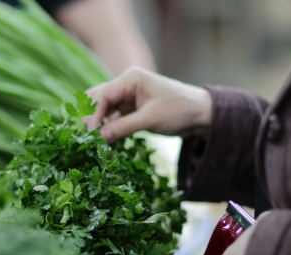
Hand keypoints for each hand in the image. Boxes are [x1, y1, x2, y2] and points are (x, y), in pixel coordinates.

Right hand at [82, 66, 212, 142]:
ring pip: (104, 108)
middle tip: (90, 137)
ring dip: (100, 122)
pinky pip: (113, 116)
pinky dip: (109, 126)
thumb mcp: (150, 119)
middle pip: (99, 98)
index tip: (91, 133)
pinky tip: (107, 138)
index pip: (103, 95)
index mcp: (131, 78)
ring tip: (97, 140)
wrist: (200, 114)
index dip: (94, 114)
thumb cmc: (179, 110)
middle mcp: (126, 84)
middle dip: (93, 116)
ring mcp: (128, 96)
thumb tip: (100, 137)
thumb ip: (124, 127)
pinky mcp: (131, 108)